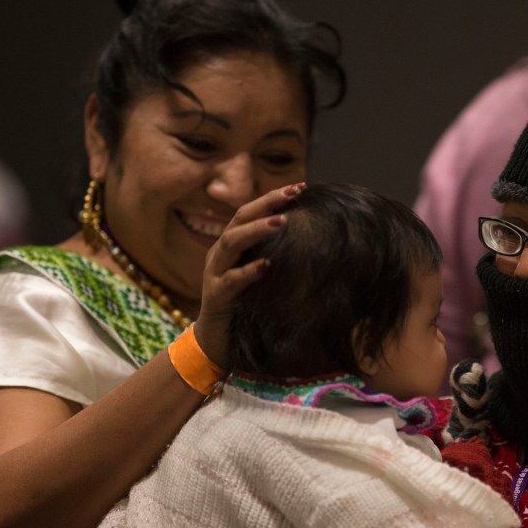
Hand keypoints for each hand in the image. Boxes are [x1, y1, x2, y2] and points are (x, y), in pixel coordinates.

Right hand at [194, 182, 304, 365]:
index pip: (252, 212)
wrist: (216, 341)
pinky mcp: (215, 296)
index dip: (274, 198)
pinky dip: (248, 271)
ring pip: (231, 242)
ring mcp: (214, 273)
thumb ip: (276, 255)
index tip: (300, 187)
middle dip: (267, 203)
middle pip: (241, 218)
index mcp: (233, 244)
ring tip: (282, 221)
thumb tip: (312, 239)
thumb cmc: (245, 303)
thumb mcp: (261, 274)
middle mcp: (221, 253)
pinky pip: (230, 280)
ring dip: (257, 230)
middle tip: (294, 192)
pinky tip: (267, 267)